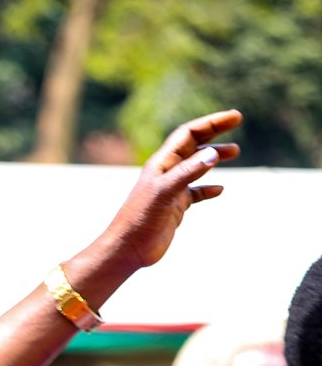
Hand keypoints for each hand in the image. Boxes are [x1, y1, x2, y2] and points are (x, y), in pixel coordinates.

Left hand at [98, 109, 241, 272]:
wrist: (127, 248)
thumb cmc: (140, 219)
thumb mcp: (165, 192)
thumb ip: (187, 173)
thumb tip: (212, 153)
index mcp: (162, 164)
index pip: (189, 134)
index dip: (211, 123)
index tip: (235, 117)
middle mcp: (166, 173)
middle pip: (193, 145)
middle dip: (214, 132)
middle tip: (236, 121)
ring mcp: (171, 190)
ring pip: (196, 167)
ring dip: (214, 157)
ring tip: (235, 152)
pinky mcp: (174, 207)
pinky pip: (195, 193)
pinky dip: (208, 189)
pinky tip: (219, 190)